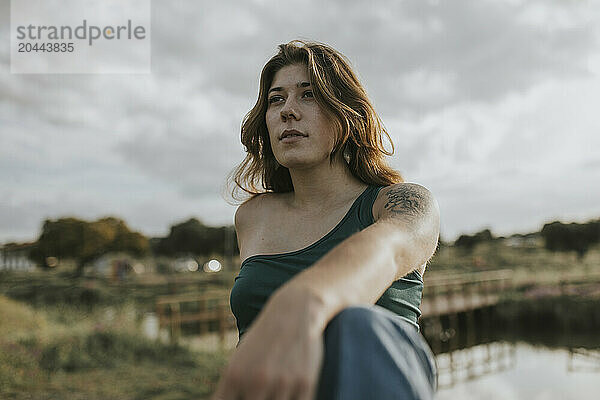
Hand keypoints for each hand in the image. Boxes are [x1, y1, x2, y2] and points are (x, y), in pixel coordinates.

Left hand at [211, 287, 325, 399]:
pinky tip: (288, 395)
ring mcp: (282, 383)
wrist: (294, 310)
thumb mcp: (238, 362)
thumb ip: (230, 391)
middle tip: (258, 393)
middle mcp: (256, 380)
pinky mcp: (305, 383)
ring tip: (274, 393)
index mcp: (234, 376)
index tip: (241, 397)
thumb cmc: (263, 341)